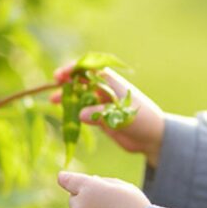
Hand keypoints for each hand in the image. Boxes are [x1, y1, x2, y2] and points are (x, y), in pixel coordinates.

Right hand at [51, 63, 165, 166]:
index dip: (76, 68)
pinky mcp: (101, 118)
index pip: (91, 69)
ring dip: (67, 97)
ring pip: (81, 96)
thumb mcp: (122, 116)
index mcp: (113, 83)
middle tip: (54, 83)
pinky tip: (63, 115)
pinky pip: (83, 112)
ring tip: (52, 100)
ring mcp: (103, 104)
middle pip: (83, 81)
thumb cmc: (143, 120)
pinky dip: (73, 111)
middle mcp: (106, 91)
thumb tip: (79, 114)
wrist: (153, 139)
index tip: (63, 73)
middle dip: (68, 81)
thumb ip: (100, 114)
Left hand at [57, 171, 149, 207]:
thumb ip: (103, 182)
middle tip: (108, 206)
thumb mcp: (123, 187)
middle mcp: (79, 205)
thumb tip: (90, 182)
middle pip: (74, 198)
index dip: (65, 178)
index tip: (62, 177)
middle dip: (86, 199)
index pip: (68, 180)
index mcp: (89, 188)